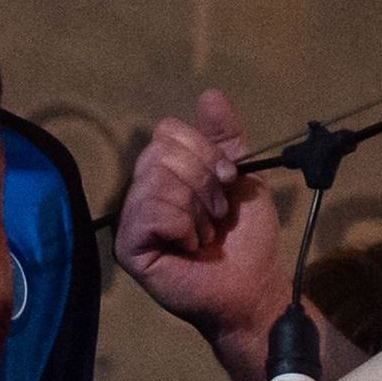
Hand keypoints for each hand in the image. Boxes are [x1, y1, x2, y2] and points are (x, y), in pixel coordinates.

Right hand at [116, 92, 296, 371]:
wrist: (252, 286)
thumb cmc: (245, 239)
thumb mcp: (240, 178)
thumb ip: (225, 138)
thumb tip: (210, 94)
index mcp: (163, 172)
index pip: (168, 131)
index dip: (204, 152)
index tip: (227, 181)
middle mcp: (141, 192)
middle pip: (161, 153)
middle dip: (203, 182)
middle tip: (216, 215)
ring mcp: (131, 220)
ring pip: (156, 181)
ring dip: (196, 209)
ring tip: (204, 234)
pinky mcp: (129, 247)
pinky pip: (152, 212)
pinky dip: (183, 226)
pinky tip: (189, 247)